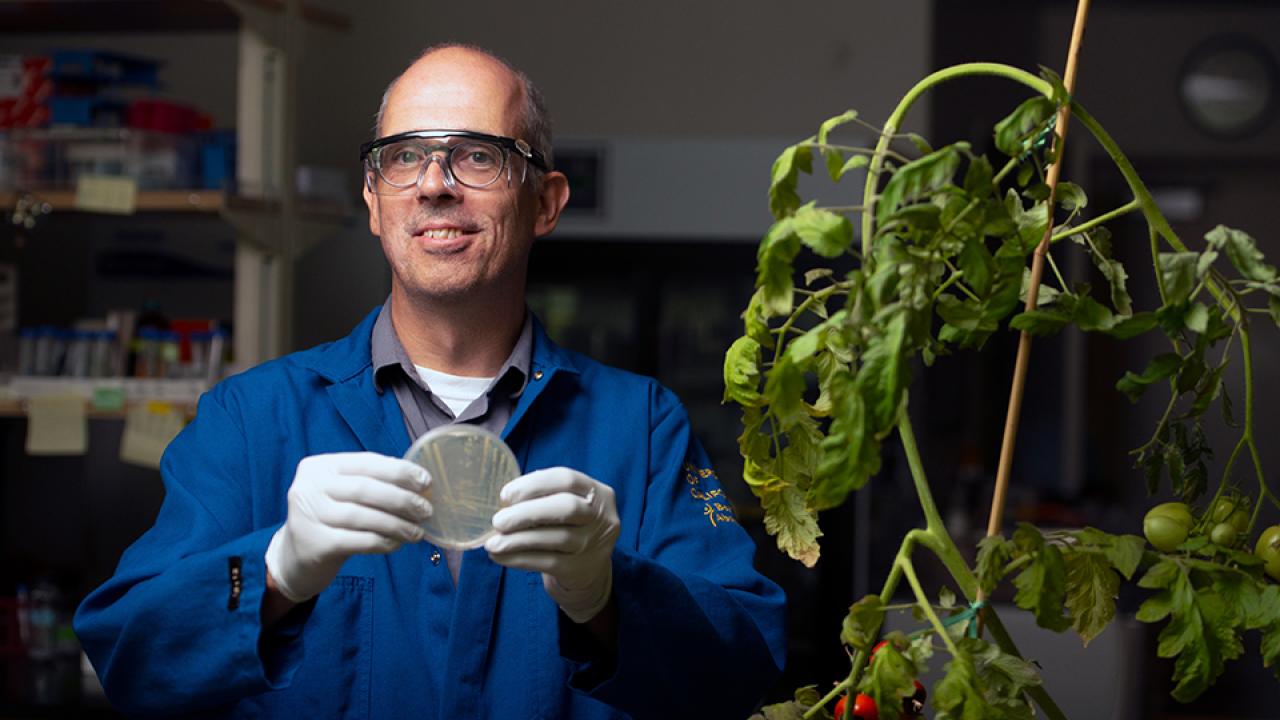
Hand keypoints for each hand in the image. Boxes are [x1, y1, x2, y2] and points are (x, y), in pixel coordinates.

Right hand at [265, 452, 431, 602]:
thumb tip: (418, 481)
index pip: (366, 462)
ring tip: (417, 532)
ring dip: (396, 524)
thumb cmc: (330, 518)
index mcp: (319, 466)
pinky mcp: (314, 544)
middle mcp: (309, 487)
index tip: (426, 481)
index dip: (399, 471)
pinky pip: (358, 541)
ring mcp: (308, 515)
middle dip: (401, 499)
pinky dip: (382, 542)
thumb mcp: (342, 493)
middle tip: (426, 510)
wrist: (296, 557)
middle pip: (365, 489)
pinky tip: (396, 544)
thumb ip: (372, 482)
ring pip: (363, 517)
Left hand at [485, 468, 619, 622]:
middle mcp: (601, 516)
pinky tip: (500, 556)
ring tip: (492, 544)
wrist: (589, 570)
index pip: (566, 479)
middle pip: (566, 508)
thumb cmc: (568, 527)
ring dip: (518, 540)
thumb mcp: (565, 505)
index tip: (505, 495)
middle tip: (498, 521)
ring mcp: (593, 544)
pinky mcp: (580, 569)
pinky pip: (546, 562)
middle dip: (526, 513)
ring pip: (556, 538)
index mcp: (597, 492)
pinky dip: (519, 558)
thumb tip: (503, 501)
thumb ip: (541, 497)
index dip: (534, 484)